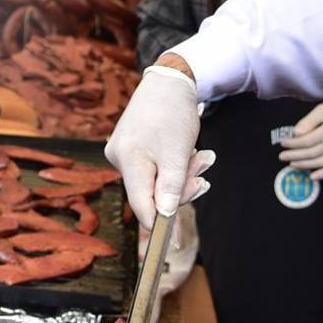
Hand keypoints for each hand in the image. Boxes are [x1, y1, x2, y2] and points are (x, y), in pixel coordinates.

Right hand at [105, 60, 212, 224]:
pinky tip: (189, 154)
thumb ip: (171, 187)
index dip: (160, 225)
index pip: (142, 206)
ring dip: (182, 174)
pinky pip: (154, 167)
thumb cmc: (173, 113)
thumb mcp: (178, 153)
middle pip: (150, 193)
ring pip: (155, 179)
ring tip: (202, 157)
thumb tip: (166, 217)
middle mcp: (118, 159)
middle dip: (181, 188)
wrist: (169, 81)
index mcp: (128, 161)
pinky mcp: (131, 148)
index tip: (175, 242)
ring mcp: (123, 153)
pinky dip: (174, 165)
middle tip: (204, 175)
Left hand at [278, 97, 322, 180]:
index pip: (306, 141)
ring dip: (305, 165)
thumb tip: (295, 134)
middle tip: (282, 156)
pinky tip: (313, 176)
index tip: (283, 143)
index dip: (293, 144)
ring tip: (293, 164)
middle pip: (311, 153)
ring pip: (321, 162)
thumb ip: (309, 122)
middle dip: (294, 156)